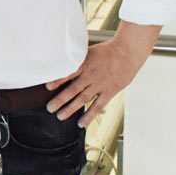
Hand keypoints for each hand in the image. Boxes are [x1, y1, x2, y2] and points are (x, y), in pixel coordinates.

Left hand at [45, 23, 159, 126]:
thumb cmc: (106, 51)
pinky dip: (89, 115)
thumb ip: (76, 60)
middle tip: (49, 108)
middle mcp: (91, 75)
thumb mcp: (88, 52)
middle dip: (60, 100)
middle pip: (73, 89)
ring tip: (60, 116)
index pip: (68, 73)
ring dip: (71, 109)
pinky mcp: (110, 91)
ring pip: (83, 99)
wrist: (127, 52)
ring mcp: (100, 85)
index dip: (57, 80)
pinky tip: (81, 123)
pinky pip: (98, 106)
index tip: (47, 87)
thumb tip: (59, 63)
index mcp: (84, 64)